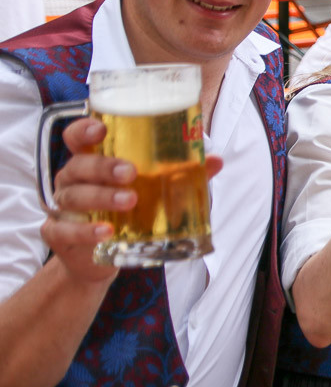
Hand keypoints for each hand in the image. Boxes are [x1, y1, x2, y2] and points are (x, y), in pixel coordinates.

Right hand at [42, 118, 222, 283]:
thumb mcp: (152, 190)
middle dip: (103, 166)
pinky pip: (65, 230)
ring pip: (74, 196)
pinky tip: (105, 232)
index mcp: (92, 161)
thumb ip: (181, 173)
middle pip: (78, 165)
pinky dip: (86, 231)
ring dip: (102, 197)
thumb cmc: (126, 212)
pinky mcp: (58, 235)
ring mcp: (62, 208)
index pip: (76, 137)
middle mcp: (72, 180)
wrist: (99, 257)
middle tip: (130, 172)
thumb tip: (215, 161)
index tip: (100, 129)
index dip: (83, 129)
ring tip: (129, 201)